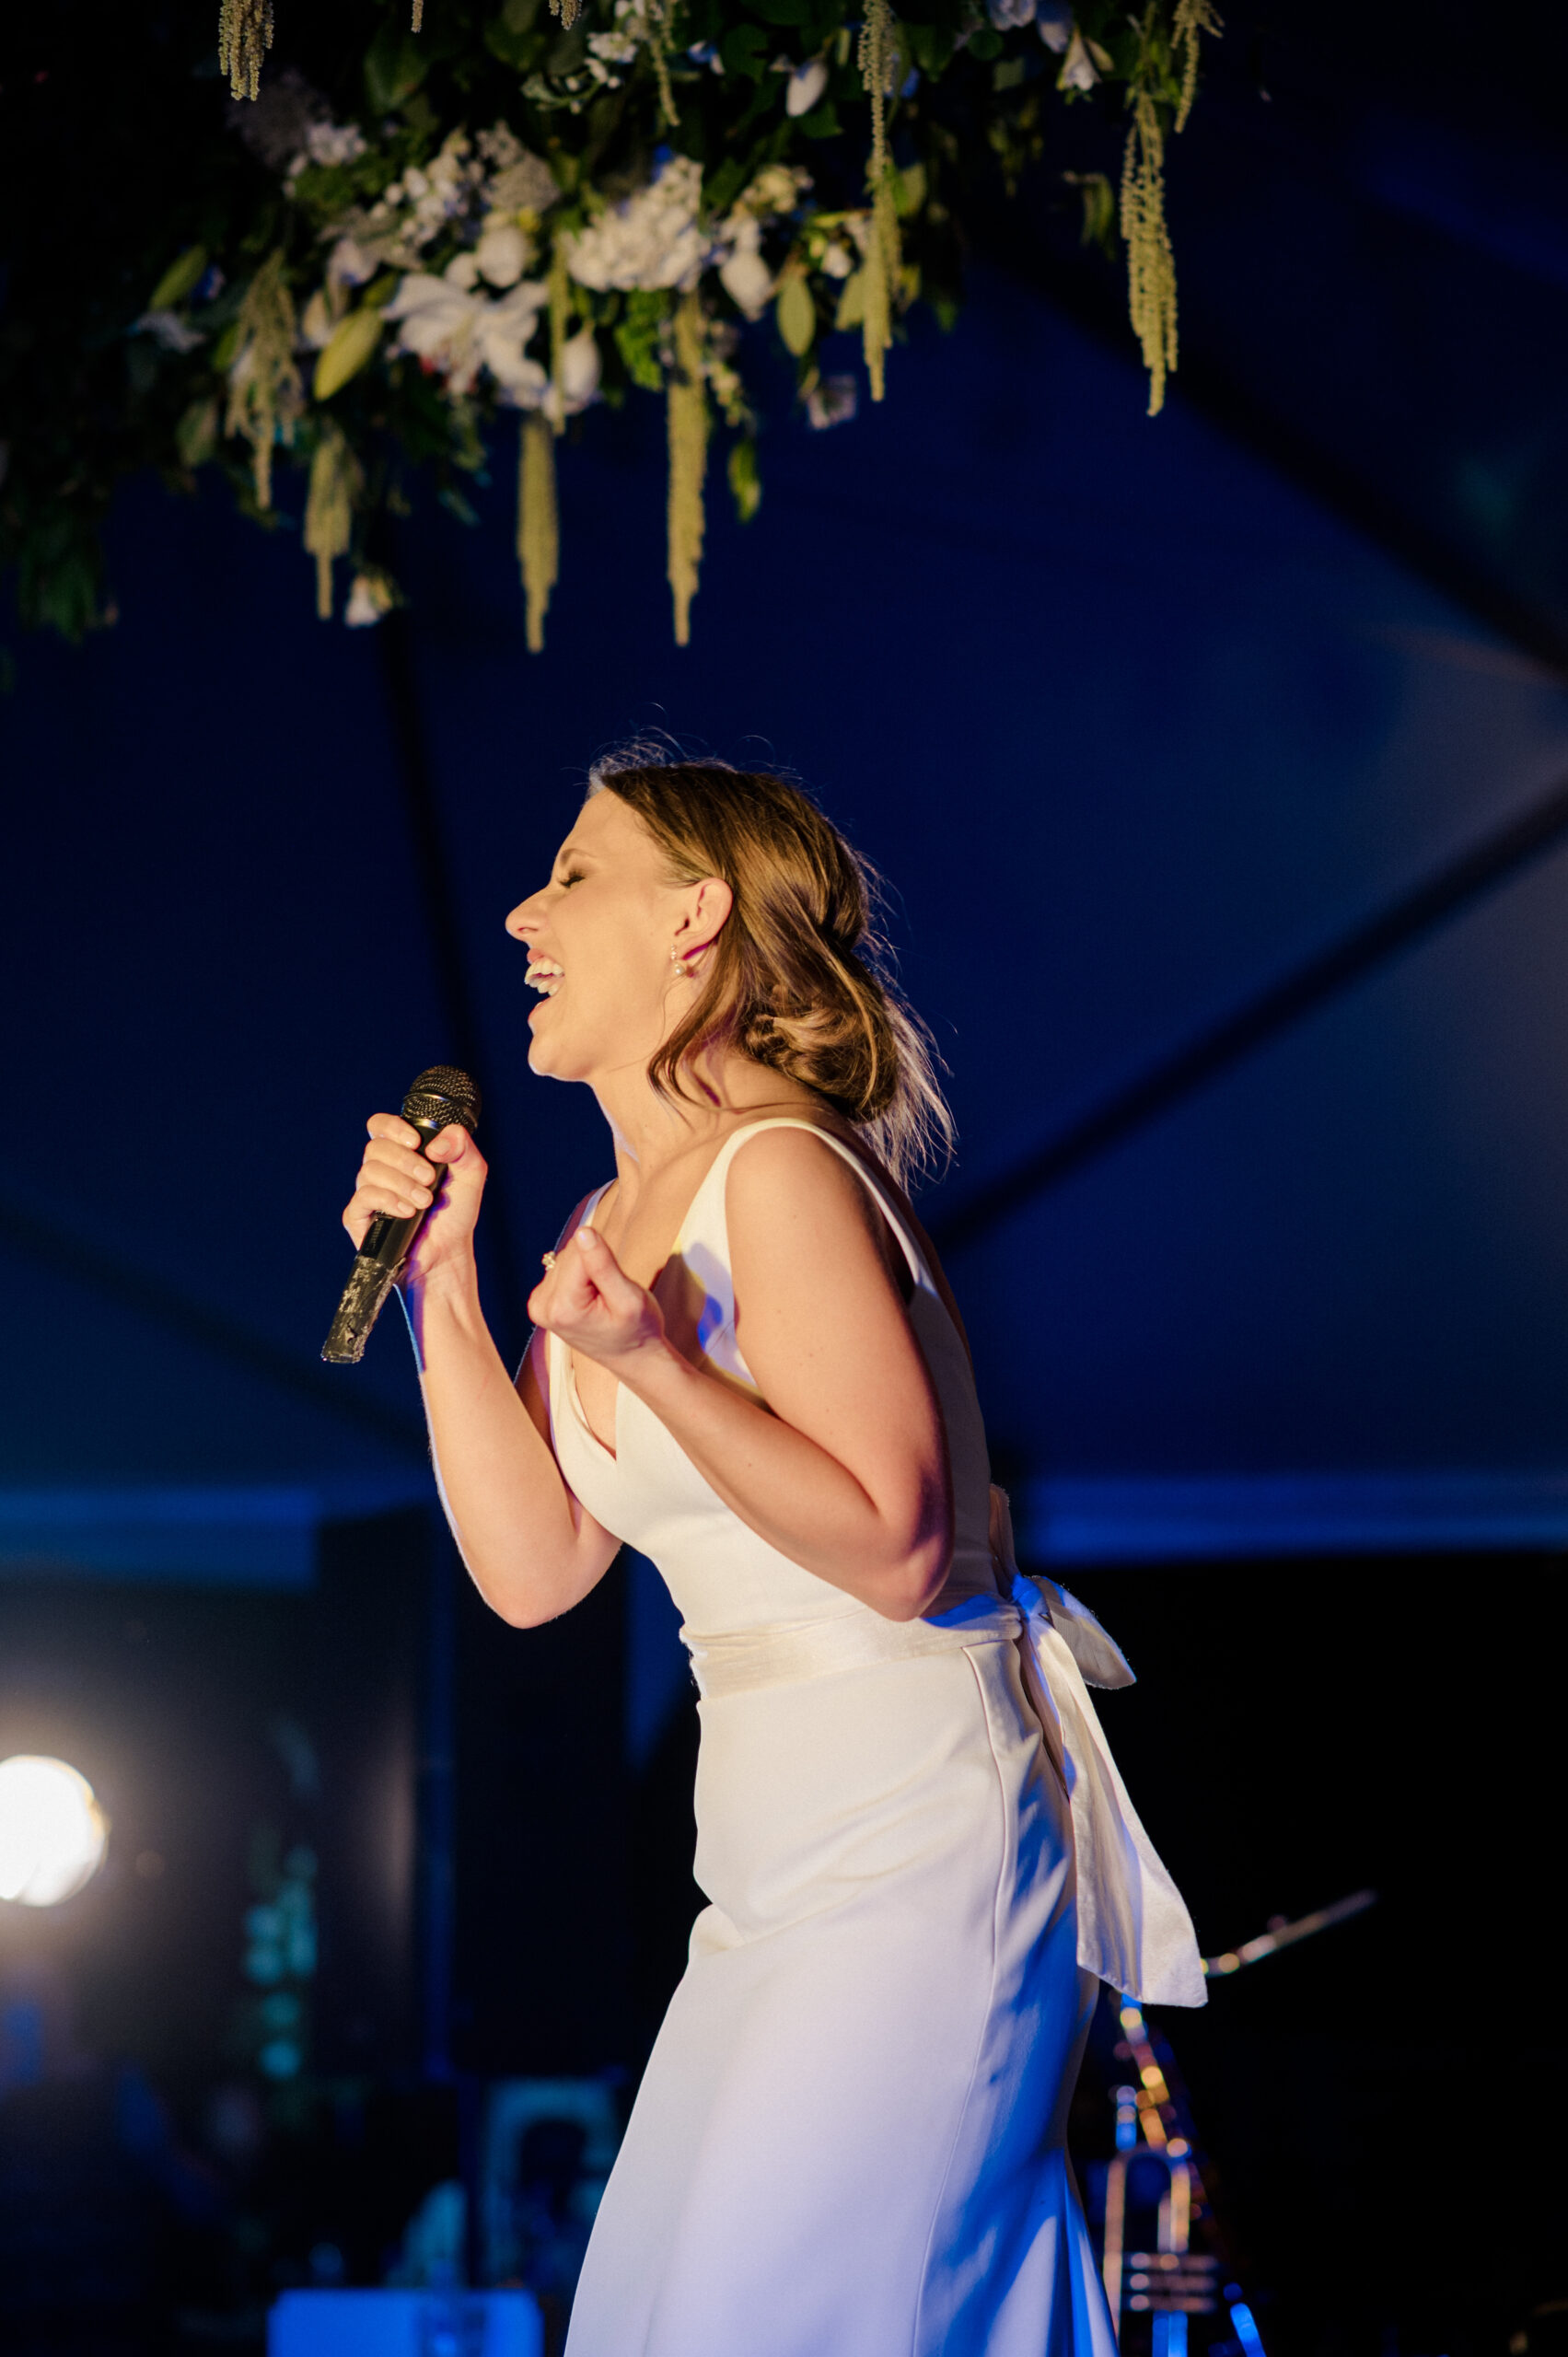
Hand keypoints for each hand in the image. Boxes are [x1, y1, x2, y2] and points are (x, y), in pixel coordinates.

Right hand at [343, 1113, 486, 1284]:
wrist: (448, 1252)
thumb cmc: (454, 1213)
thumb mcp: (471, 1174)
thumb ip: (461, 1147)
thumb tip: (435, 1144)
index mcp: (402, 1153)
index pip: (380, 1126)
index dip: (392, 1127)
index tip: (416, 1142)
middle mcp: (381, 1170)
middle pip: (375, 1147)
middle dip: (406, 1161)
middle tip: (430, 1179)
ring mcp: (368, 1193)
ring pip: (369, 1171)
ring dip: (402, 1184)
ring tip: (423, 1202)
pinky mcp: (359, 1217)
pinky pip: (362, 1198)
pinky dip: (387, 1201)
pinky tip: (407, 1212)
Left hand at [527, 1224, 665, 1367]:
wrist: (633, 1358)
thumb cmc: (637, 1330)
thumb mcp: (629, 1298)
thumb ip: (603, 1264)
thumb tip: (583, 1232)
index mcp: (562, 1307)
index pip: (579, 1252)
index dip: (604, 1260)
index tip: (614, 1286)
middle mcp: (542, 1306)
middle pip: (570, 1254)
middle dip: (594, 1265)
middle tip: (610, 1294)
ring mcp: (539, 1305)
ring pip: (566, 1259)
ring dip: (588, 1271)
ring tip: (602, 1298)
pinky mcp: (541, 1302)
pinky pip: (562, 1269)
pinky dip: (579, 1277)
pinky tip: (590, 1298)